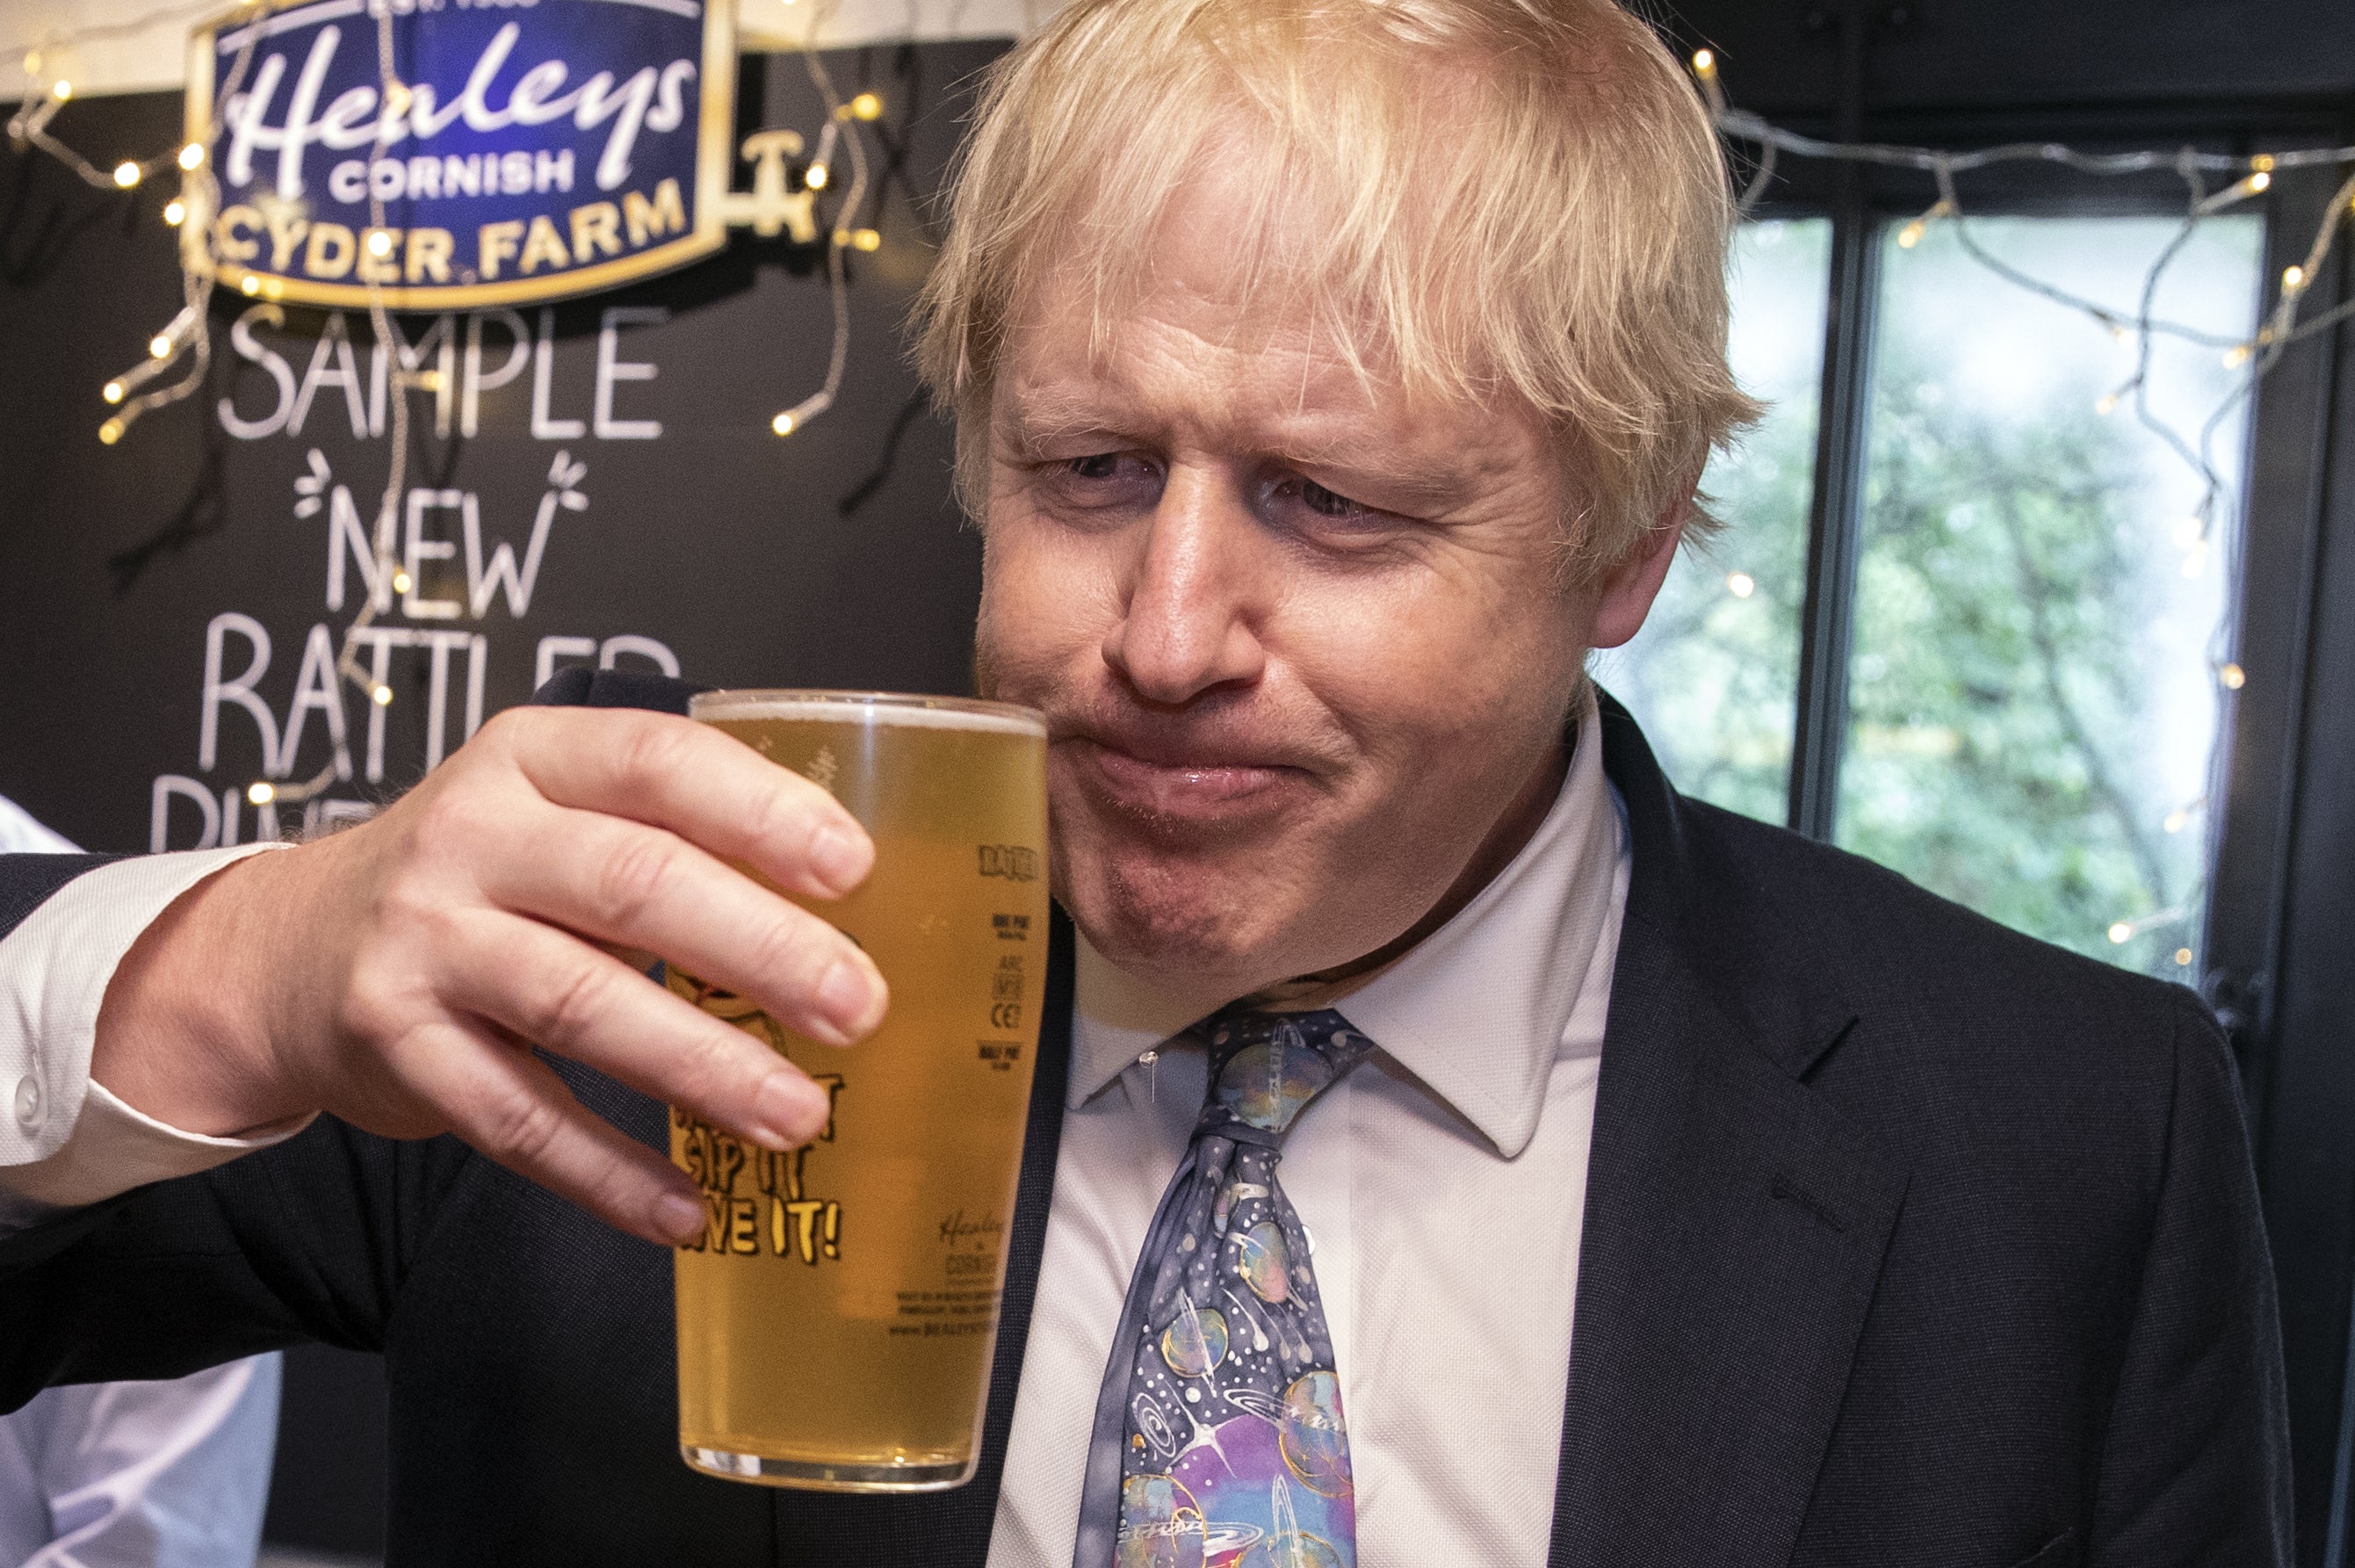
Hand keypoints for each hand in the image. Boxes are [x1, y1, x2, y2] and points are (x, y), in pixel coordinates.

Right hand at [93, 706, 886, 1246]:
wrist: (289, 950)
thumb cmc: (480, 877)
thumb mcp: (556, 812)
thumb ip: (673, 836)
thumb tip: (853, 911)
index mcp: (534, 757)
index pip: (659, 763)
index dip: (762, 813)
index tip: (854, 869)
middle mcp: (472, 837)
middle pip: (634, 885)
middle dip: (761, 950)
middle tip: (859, 1008)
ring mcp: (426, 942)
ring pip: (581, 1005)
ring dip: (702, 1069)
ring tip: (798, 1118)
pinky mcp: (399, 1047)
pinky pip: (518, 1120)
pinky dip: (608, 1172)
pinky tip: (687, 1208)